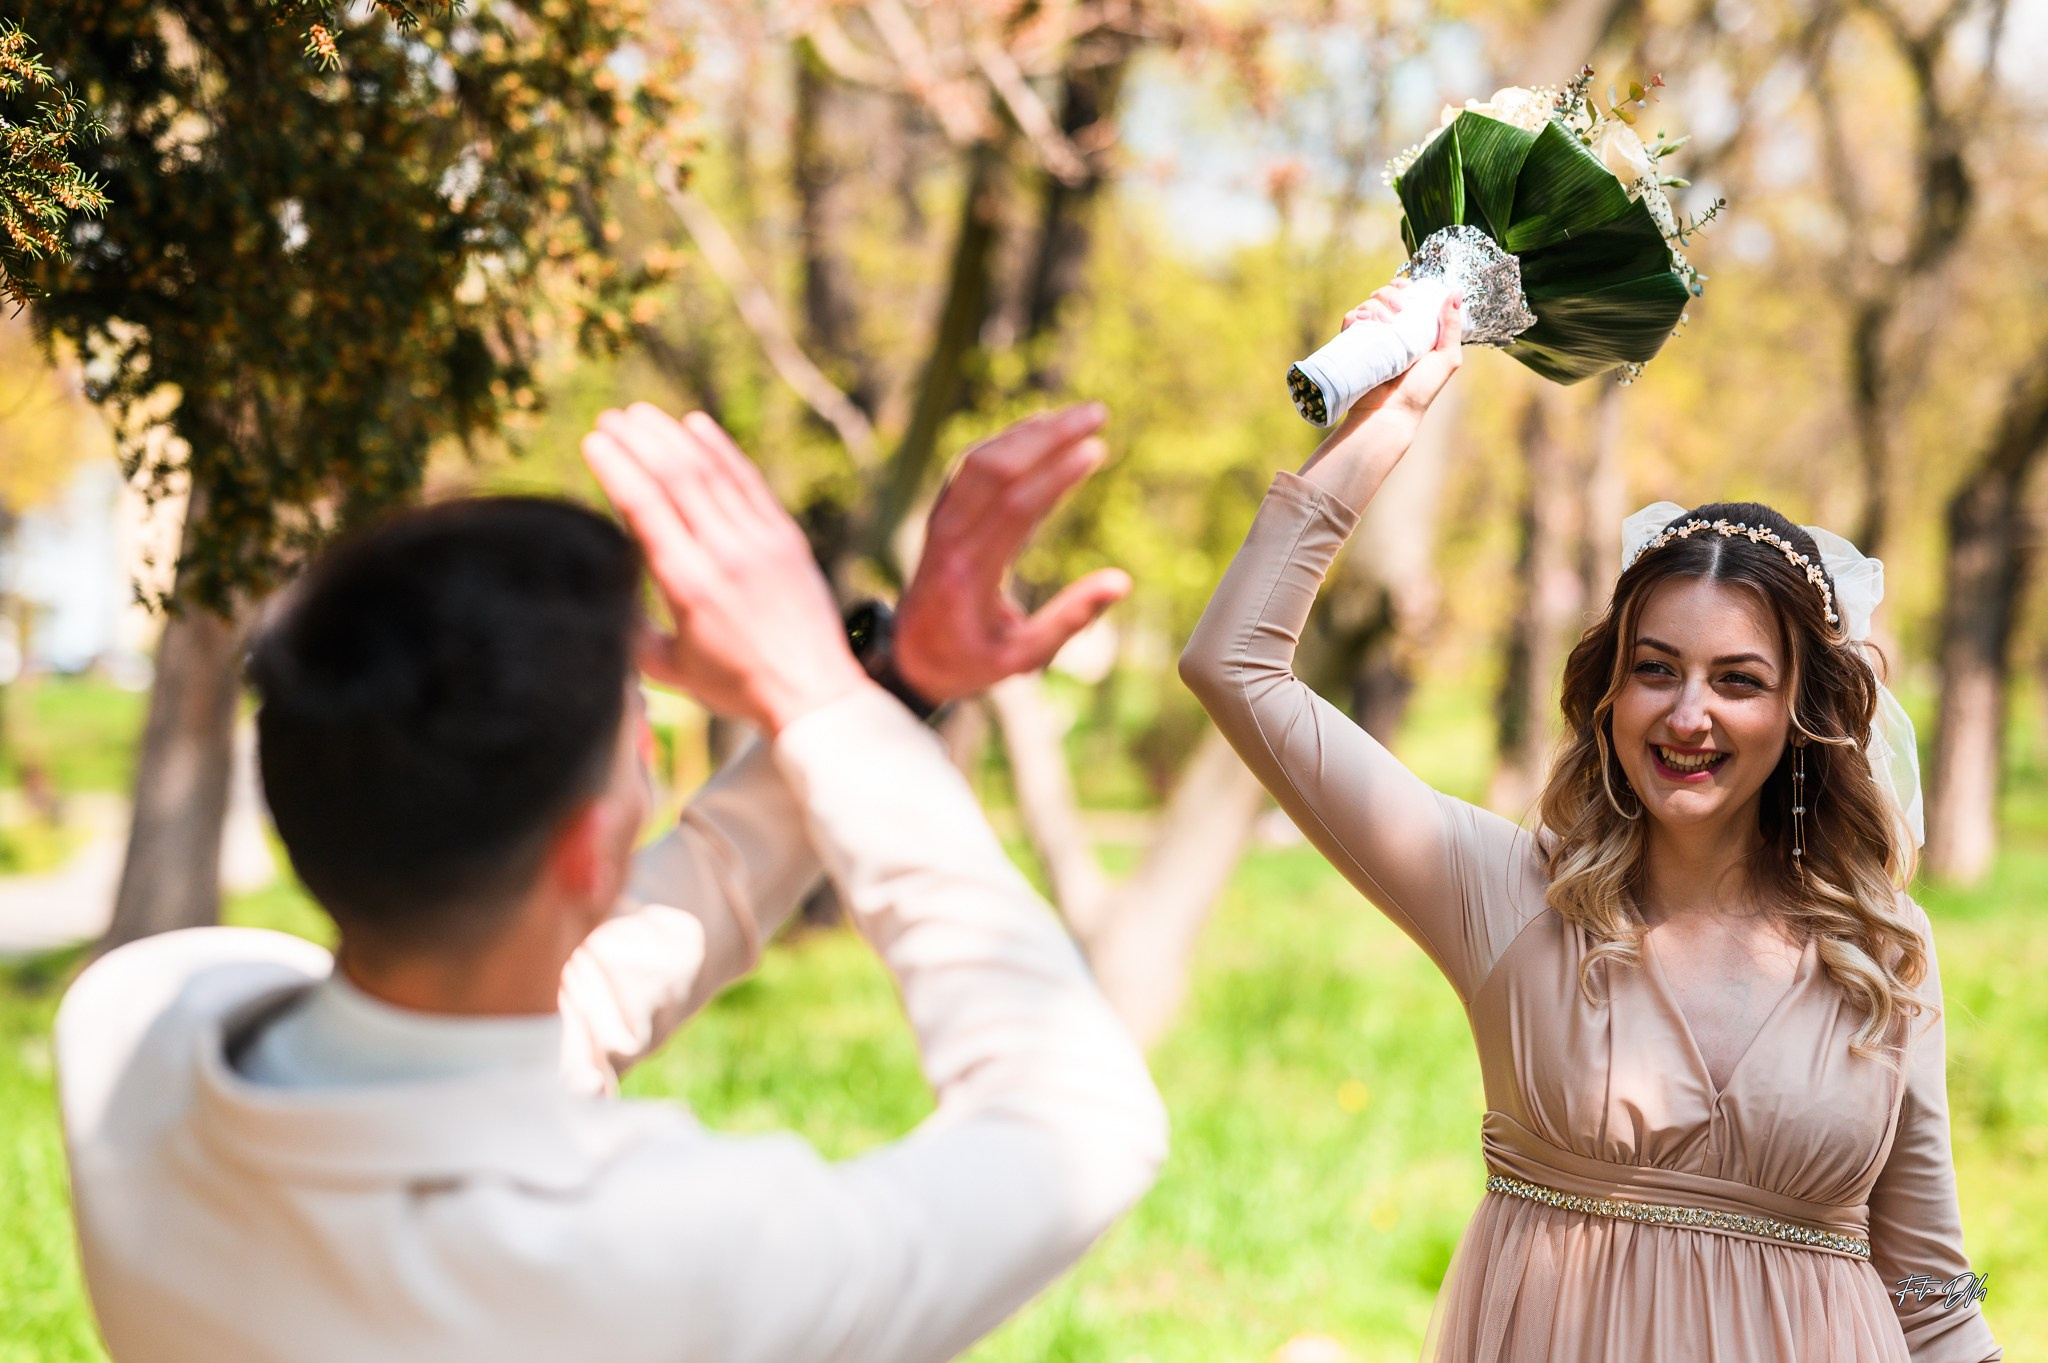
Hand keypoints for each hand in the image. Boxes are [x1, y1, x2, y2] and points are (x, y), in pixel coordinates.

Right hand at [581, 403, 870, 735]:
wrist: (812, 693)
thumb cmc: (737, 687)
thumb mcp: (670, 669)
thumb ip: (632, 634)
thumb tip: (602, 603)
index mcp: (688, 585)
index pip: (644, 508)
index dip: (616, 467)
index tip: (593, 441)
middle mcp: (724, 554)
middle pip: (676, 477)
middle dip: (638, 440)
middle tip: (611, 418)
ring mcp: (760, 541)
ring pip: (711, 471)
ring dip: (673, 436)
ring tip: (642, 414)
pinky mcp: (786, 537)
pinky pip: (748, 481)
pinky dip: (721, 449)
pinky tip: (697, 425)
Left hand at [892, 403, 1131, 703]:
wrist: (908, 659)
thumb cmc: (970, 662)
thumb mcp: (1022, 657)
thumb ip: (1069, 620)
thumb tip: (1121, 582)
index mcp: (970, 575)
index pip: (1016, 509)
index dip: (1057, 475)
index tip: (1096, 449)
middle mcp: (949, 540)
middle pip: (996, 470)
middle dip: (1050, 436)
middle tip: (1097, 414)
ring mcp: (939, 523)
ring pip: (980, 460)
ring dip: (1029, 432)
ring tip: (1075, 416)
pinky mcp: (939, 516)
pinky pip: (969, 466)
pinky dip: (1005, 442)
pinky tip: (1037, 430)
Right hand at [1336, 281, 1463, 433]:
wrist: (1391, 413)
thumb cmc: (1421, 390)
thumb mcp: (1446, 358)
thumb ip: (1452, 327)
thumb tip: (1456, 292)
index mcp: (1413, 329)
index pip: (1406, 296)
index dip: (1404, 285)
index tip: (1407, 286)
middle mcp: (1391, 330)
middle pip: (1384, 295)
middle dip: (1389, 293)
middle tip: (1399, 307)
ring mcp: (1371, 338)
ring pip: (1367, 305)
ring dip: (1374, 304)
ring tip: (1385, 321)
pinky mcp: (1353, 346)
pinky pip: (1350, 321)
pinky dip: (1354, 315)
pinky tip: (1363, 321)